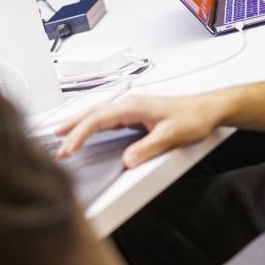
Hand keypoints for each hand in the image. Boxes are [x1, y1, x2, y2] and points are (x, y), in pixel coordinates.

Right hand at [54, 92, 228, 167]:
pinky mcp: (135, 114)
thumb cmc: (193, 118)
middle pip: (92, 114)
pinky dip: (92, 125)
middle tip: (57, 144)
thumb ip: (147, 148)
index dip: (80, 134)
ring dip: (79, 124)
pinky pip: (106, 118)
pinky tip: (88, 131)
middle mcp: (129, 104)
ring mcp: (131, 109)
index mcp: (133, 106)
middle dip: (71, 128)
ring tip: (62, 135)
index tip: (69, 148)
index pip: (97, 119)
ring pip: (97, 114)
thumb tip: (127, 160)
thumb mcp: (171, 136)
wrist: (208, 110)